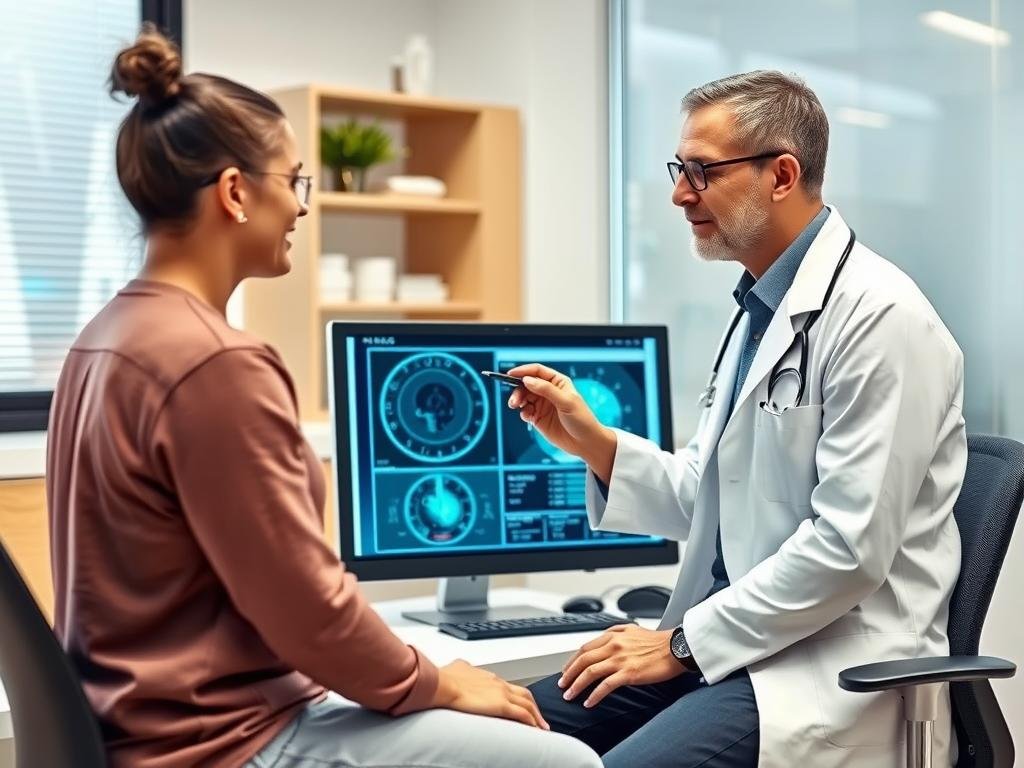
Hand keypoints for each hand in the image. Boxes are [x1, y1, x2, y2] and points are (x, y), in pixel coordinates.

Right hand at [431, 659, 549, 728]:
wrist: (442, 684)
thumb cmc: (445, 679)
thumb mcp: (458, 667)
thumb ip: (464, 668)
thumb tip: (460, 667)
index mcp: (488, 676)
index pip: (508, 687)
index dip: (516, 696)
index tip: (519, 704)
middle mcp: (498, 683)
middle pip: (523, 693)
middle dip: (532, 705)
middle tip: (538, 717)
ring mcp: (501, 693)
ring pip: (528, 703)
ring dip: (537, 715)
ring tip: (542, 727)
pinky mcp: (501, 705)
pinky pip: (523, 714)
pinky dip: (532, 722)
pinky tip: (536, 730)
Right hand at [505, 363, 616, 481]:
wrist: (585, 443)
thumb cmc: (581, 419)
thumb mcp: (566, 402)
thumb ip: (546, 390)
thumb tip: (527, 380)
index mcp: (558, 382)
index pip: (537, 371)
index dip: (523, 371)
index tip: (510, 374)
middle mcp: (548, 391)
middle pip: (527, 384)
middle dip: (518, 390)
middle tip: (514, 400)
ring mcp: (543, 405)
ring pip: (524, 397)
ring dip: (517, 400)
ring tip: (515, 406)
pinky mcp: (538, 418)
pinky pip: (525, 411)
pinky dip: (523, 412)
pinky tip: (527, 417)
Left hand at [557, 624, 684, 708]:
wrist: (676, 648)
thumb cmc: (657, 641)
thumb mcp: (632, 629)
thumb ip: (615, 631)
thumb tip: (603, 638)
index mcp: (612, 635)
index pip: (584, 648)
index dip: (572, 660)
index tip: (566, 670)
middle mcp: (613, 646)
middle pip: (583, 660)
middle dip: (569, 674)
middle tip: (562, 685)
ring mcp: (620, 660)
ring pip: (590, 673)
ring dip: (576, 685)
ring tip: (570, 695)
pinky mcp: (629, 673)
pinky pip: (605, 686)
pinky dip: (594, 695)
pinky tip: (589, 702)